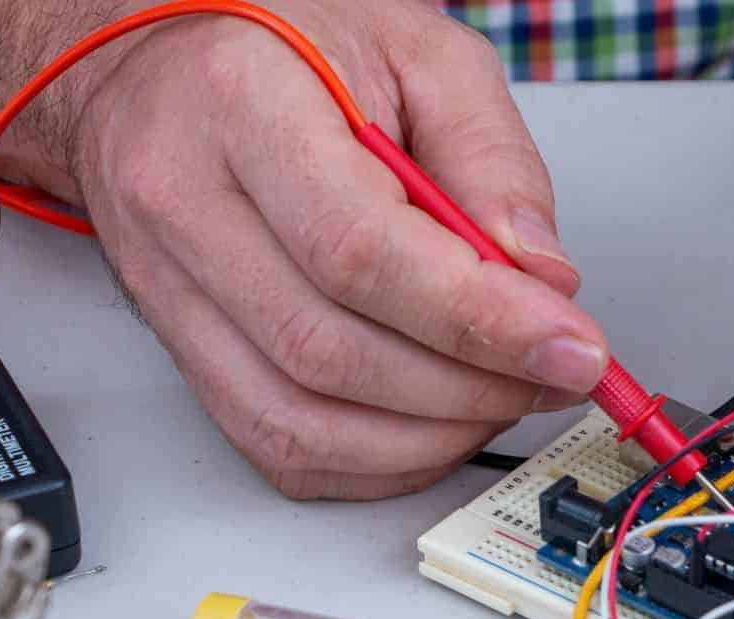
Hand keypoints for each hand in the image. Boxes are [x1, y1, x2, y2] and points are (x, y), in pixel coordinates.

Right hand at [11, 0, 604, 497]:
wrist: (163, 59)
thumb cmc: (289, 41)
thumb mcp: (422, 54)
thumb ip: (493, 159)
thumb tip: (543, 278)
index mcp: (242, 105)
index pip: (361, 252)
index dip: (479, 320)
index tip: (570, 346)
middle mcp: (183, 202)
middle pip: (332, 352)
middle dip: (471, 386)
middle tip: (553, 371)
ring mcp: (167, 286)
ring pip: (300, 421)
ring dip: (429, 435)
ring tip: (504, 395)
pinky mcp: (179, 347)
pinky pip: (278, 446)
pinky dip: (376, 461)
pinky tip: (436, 423)